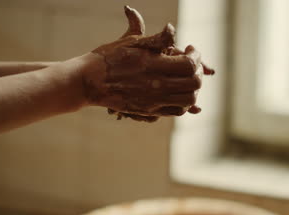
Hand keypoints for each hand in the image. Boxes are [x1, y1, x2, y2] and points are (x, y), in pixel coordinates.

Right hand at [82, 6, 213, 121]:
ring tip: (186, 77)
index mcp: (152, 65)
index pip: (190, 64)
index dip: (196, 55)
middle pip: (194, 84)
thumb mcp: (132, 42)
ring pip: (188, 100)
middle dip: (198, 71)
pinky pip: (176, 111)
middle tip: (191, 63)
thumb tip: (172, 28)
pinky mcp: (148, 111)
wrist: (89, 81)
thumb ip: (156, 38)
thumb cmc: (109, 57)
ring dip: (193, 87)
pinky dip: (183, 102)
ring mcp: (152, 101)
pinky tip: (176, 90)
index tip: (190, 48)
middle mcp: (155, 86)